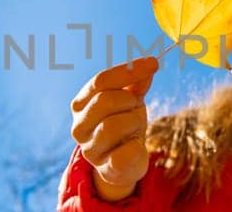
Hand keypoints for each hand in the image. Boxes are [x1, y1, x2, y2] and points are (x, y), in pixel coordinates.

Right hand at [70, 57, 158, 200]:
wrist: (125, 163)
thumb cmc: (124, 125)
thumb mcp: (129, 100)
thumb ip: (136, 82)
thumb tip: (149, 64)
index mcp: (80, 105)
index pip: (100, 81)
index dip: (127, 70)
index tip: (153, 63)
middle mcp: (79, 126)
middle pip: (105, 100)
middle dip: (129, 100)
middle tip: (135, 107)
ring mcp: (90, 149)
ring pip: (114, 125)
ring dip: (134, 122)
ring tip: (134, 128)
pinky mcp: (106, 169)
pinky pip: (126, 152)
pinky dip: (137, 146)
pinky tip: (135, 145)